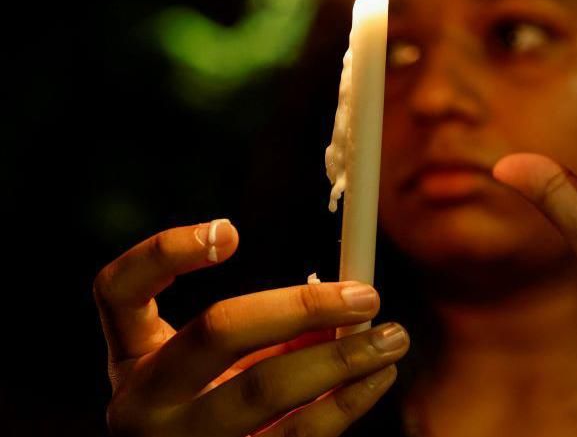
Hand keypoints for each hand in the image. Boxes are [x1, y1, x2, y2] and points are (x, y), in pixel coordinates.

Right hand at [94, 219, 408, 435]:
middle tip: (367, 295)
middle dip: (300, 305)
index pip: (119, 289)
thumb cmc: (213, 412)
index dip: (165, 251)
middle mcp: (142, 405)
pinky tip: (377, 380)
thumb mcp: (216, 370)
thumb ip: (265, 331)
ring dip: (341, 359)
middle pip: (218, 331)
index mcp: (131, 361)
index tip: (232, 229)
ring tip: (393, 338)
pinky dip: (345, 405)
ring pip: (266, 390)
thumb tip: (343, 306)